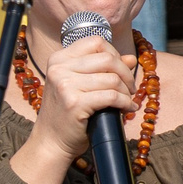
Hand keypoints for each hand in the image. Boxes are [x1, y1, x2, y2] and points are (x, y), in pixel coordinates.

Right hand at [12, 35, 134, 183]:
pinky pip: (112, 96)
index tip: (120, 71)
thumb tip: (131, 58)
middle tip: (130, 88)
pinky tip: (127, 109)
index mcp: (59, 59)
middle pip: (108, 59)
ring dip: (127, 91)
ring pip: (112, 79)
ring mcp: (65, 85)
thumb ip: (105, 69)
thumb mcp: (83, 85)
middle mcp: (59, 68)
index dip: (114, 54)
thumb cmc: (69, 112)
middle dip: (126, 74)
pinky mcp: (74, 103)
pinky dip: (126, 103)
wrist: (51, 141)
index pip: (96, 42)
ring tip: (126, 101)